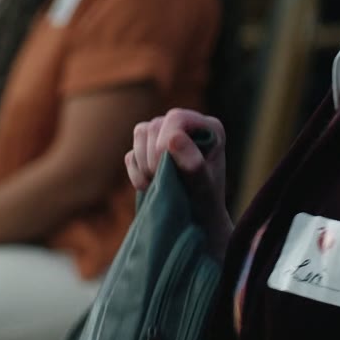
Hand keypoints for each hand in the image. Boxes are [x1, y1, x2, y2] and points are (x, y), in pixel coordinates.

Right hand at [126, 109, 232, 255]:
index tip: (164, 167)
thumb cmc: (207, 202)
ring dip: (143, 163)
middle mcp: (188, 126)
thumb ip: (193, 163)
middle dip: (152, 156)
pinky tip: (148, 187)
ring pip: (140, 133)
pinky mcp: (150, 152)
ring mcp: (166, 137)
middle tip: (162, 180)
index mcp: (208, 128)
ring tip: (157, 184)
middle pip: (154, 125)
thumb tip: (173, 139)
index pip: (176, 117)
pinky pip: (131, 153)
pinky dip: (135, 172)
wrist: (198, 222)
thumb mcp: (204, 186)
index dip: (164, 140)